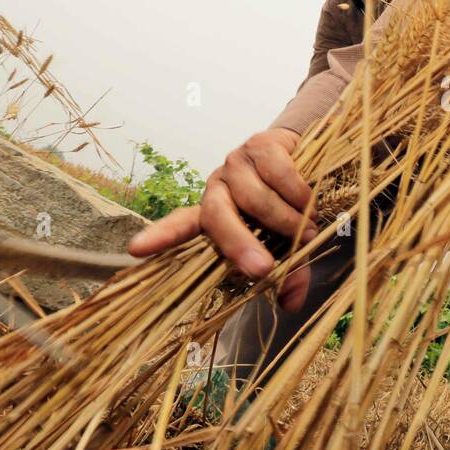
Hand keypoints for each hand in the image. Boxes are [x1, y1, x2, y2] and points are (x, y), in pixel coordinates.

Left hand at [127, 127, 317, 308]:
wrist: (312, 155)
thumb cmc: (288, 205)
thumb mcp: (288, 243)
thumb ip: (289, 272)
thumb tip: (292, 305)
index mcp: (214, 214)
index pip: (180, 224)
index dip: (160, 236)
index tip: (136, 250)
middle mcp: (218, 187)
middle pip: (216, 216)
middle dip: (238, 245)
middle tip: (263, 270)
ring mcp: (237, 164)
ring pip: (255, 199)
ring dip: (286, 221)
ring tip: (309, 231)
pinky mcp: (262, 144)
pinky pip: (280, 175)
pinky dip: (299, 195)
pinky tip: (309, 202)